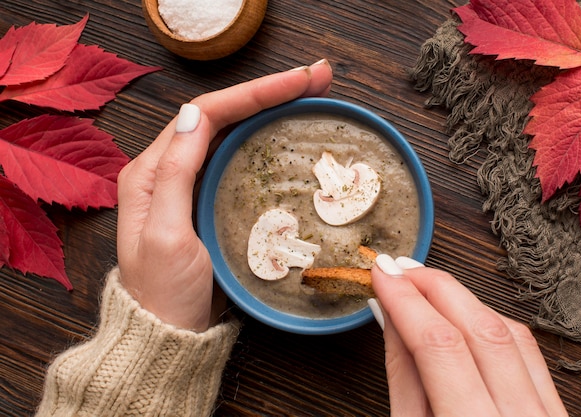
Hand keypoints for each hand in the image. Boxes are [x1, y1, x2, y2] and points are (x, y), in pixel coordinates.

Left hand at [116, 60, 332, 331]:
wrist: (168, 335)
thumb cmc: (165, 293)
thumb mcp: (167, 234)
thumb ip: (176, 174)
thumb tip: (198, 114)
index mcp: (153, 171)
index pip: (207, 113)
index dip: (254, 92)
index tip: (297, 82)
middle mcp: (171, 170)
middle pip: (224, 116)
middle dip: (270, 93)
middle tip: (317, 79)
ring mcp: (193, 185)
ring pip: (234, 135)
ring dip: (271, 111)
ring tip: (311, 97)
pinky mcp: (211, 201)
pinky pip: (239, 161)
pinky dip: (266, 142)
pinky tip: (289, 135)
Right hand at [369, 254, 567, 416]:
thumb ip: (405, 378)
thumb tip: (392, 319)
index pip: (440, 346)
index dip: (406, 299)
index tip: (381, 274)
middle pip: (481, 329)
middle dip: (434, 286)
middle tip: (398, 267)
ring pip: (510, 333)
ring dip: (462, 297)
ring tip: (423, 282)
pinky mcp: (557, 412)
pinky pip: (526, 351)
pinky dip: (490, 320)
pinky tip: (463, 310)